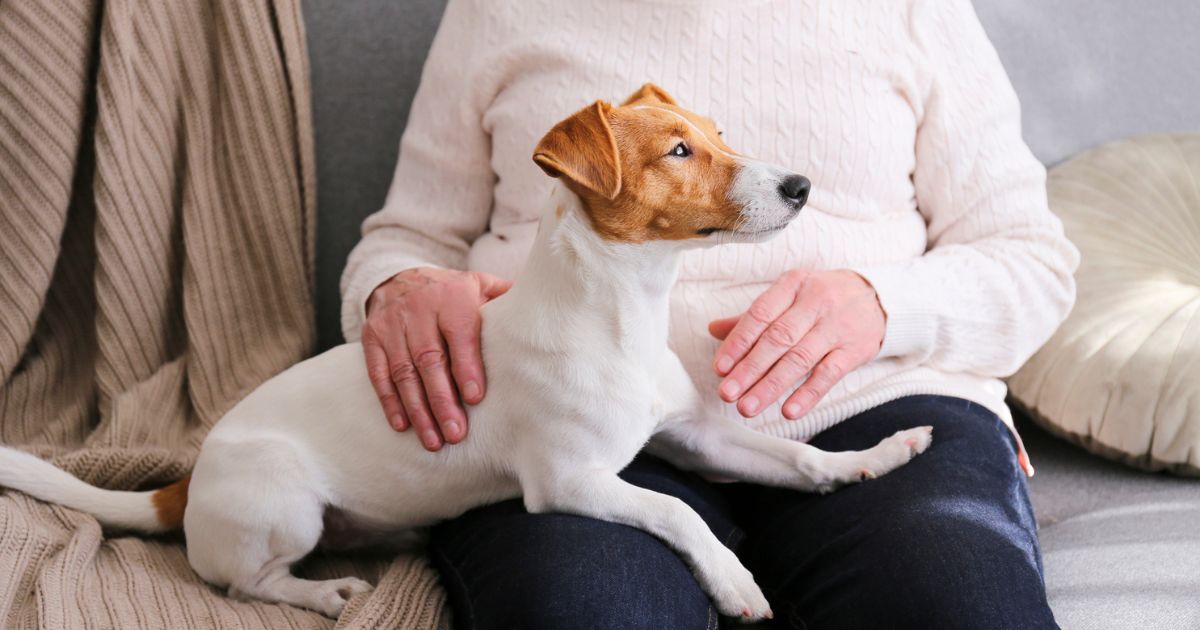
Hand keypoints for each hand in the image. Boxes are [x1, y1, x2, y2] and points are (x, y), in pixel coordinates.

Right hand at [362, 267, 511, 450]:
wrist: (399, 277)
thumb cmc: (452, 292)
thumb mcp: (479, 286)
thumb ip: (506, 300)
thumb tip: (546, 316)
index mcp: (451, 297)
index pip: (459, 334)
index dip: (466, 367)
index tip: (474, 399)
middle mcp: (419, 310)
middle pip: (429, 359)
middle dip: (442, 400)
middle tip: (455, 433)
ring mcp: (392, 325)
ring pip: (403, 372)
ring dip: (418, 408)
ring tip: (433, 439)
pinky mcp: (371, 338)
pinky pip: (378, 373)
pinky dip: (389, 401)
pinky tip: (402, 425)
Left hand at [709, 269, 884, 419]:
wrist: (879, 298)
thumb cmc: (822, 299)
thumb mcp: (790, 296)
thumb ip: (753, 317)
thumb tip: (713, 329)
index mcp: (793, 285)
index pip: (760, 314)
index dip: (738, 342)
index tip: (719, 368)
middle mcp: (815, 303)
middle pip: (778, 339)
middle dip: (749, 369)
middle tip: (727, 393)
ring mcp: (836, 327)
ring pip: (800, 359)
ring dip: (771, 386)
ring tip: (747, 407)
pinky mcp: (855, 350)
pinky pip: (829, 374)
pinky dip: (808, 394)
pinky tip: (788, 411)